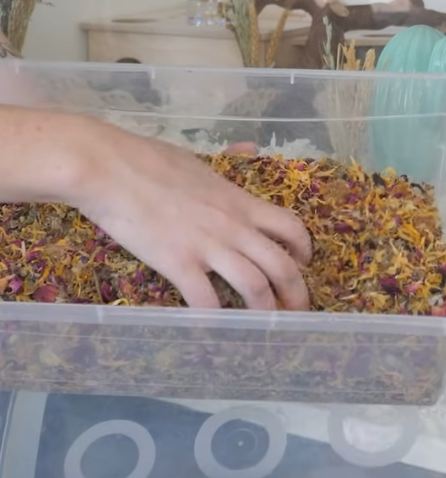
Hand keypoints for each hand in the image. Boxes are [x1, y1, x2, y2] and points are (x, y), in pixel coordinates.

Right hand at [67, 122, 311, 310]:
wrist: (110, 167)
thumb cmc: (150, 159)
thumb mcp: (200, 160)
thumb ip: (227, 164)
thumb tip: (247, 147)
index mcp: (240, 201)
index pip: (290, 226)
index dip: (304, 248)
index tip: (304, 262)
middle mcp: (234, 226)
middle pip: (282, 265)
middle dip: (296, 292)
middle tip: (296, 310)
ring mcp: (208, 246)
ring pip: (255, 286)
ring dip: (265, 311)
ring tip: (267, 326)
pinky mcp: (179, 263)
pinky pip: (206, 301)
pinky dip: (215, 319)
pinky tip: (215, 329)